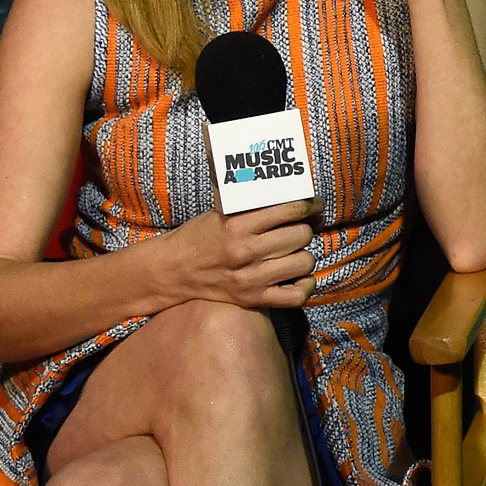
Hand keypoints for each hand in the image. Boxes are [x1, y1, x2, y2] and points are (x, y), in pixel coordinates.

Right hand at [158, 200, 317, 310]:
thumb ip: (251, 201)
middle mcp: (246, 251)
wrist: (173, 270)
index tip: (313, 204)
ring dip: (303, 254)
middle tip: (298, 227)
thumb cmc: (199, 235)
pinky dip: (305, 285)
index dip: (308, 204)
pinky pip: (296, 296)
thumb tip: (285, 187)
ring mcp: (252, 278)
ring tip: (293, 251)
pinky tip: (298, 276)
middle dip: (303, 228)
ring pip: (304, 262)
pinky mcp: (254, 298)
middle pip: (301, 235)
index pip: (291, 210)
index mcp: (238, 225)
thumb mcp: (220, 211)